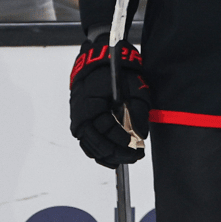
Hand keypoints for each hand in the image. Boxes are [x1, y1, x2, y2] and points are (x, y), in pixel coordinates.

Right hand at [69, 37, 149, 167]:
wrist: (99, 61)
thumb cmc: (117, 72)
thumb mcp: (135, 88)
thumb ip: (138, 112)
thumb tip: (142, 135)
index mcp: (91, 106)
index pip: (107, 131)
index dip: (123, 142)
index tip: (139, 147)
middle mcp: (81, 116)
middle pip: (97, 144)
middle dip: (117, 153)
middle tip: (136, 157)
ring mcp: (79, 119)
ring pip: (90, 146)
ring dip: (108, 155)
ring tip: (126, 160)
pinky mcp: (81, 121)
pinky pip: (88, 142)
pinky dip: (99, 151)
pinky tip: (112, 158)